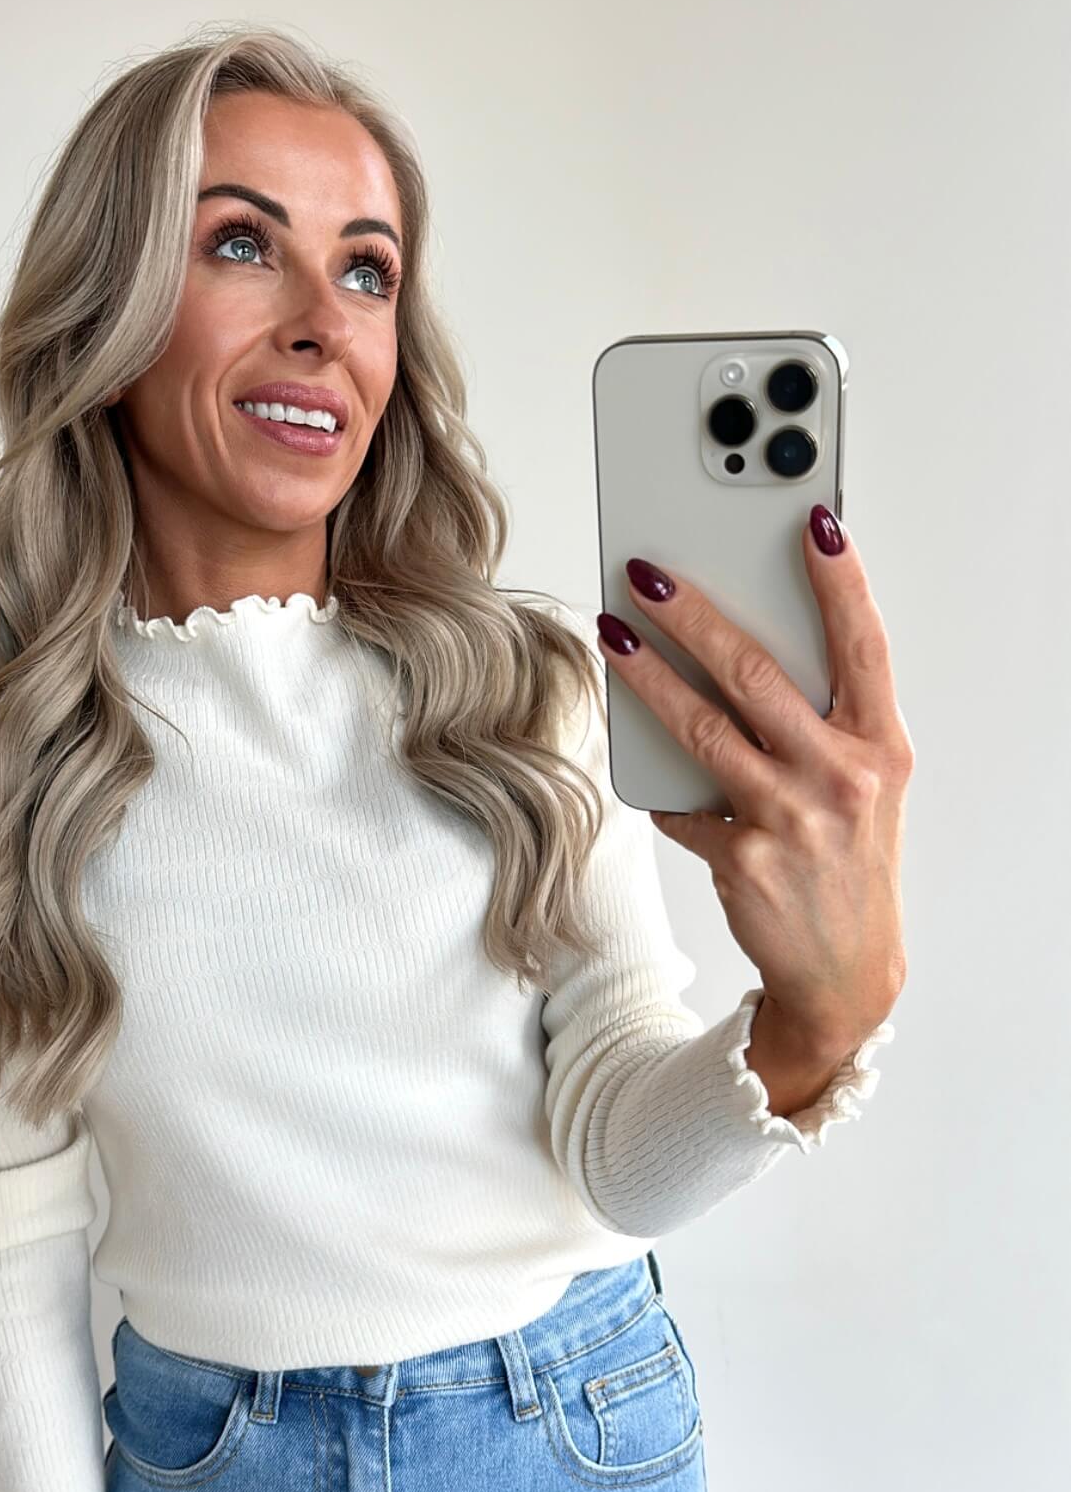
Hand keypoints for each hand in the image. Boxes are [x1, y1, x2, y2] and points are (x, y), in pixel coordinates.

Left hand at [596, 506, 912, 1052]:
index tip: (812, 520)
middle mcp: (841, 778)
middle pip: (758, 676)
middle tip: (647, 573)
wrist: (844, 971)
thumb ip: (825, 722)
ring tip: (612, 635)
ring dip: (649, 676)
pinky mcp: (745, 859)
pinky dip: (666, 787)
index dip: (840, 581)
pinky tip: (648, 768)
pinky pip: (686, 804)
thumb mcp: (865, 785)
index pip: (863, 646)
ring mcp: (792, 819)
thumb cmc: (850, 860)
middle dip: (696, 615)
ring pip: (703, 729)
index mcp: (879, 747)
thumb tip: (744, 651)